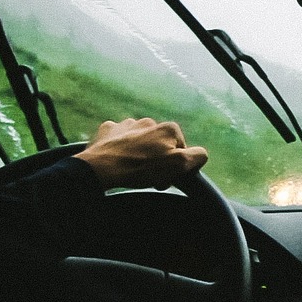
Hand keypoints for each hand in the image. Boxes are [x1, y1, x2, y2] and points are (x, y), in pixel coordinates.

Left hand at [74, 118, 208, 189]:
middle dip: (158, 161)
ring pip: (141, 141)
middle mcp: (150, 121)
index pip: (183, 150)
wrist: (100, 168)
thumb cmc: (140, 168)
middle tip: (149, 178)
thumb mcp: (178, 165)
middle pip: (161, 146)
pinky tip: (117, 159)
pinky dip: (121, 148)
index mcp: (169, 128)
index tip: (165, 180)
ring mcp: (127, 124)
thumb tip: (201, 153)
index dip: (176, 168)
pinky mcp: (109, 130)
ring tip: (131, 170)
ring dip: (140, 154)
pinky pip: (120, 138)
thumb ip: (197, 156)